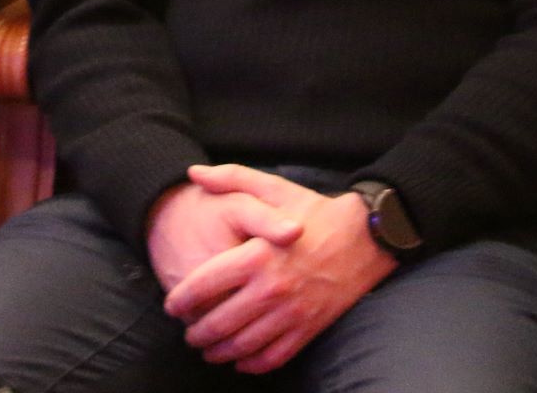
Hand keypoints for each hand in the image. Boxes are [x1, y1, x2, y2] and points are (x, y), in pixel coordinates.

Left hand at [163, 165, 395, 374]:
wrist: (365, 237)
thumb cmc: (315, 212)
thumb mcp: (274, 187)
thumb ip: (231, 178)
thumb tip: (194, 172)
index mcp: (257, 255)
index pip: (204, 285)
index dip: (181, 300)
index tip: (171, 306)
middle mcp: (271, 288)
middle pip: (219, 324)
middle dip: (197, 333)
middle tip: (189, 333)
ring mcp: (291, 313)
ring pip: (243, 346)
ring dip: (219, 353)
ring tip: (208, 350)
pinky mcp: (309, 328)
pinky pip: (273, 356)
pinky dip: (252, 364)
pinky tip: (241, 360)